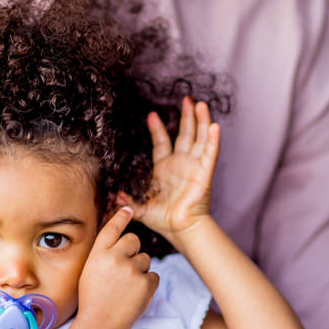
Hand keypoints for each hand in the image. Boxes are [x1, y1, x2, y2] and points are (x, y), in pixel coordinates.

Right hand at [78, 206, 158, 328]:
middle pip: (134, 240)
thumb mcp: (90, 272)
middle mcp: (114, 257)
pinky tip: (134, 295)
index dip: (120, 217)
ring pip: (145, 259)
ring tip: (126, 288)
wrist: (101, 324)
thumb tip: (121, 243)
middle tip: (125, 269)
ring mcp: (131, 269)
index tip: (128, 209)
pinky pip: (153, 275)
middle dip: (133, 250)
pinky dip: (147, 285)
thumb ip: (103, 256)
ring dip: (140, 270)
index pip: (111, 228)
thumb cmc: (93, 300)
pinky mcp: (146, 282)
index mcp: (97, 254)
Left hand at [134, 96, 220, 242]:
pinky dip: (213, 139)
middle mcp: (181, 163)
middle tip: (186, 98)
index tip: (152, 115)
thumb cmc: (163, 220)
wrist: (180, 229)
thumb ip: (127, 200)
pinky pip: (210, 153)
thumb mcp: (140, 207)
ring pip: (200, 138)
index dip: (157, 129)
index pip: (162, 142)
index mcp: (165, 168)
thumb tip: (113, 196)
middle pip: (185, 134)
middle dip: (186, 116)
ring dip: (201, 121)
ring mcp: (194, 166)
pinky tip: (215, 125)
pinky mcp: (205, 172)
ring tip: (200, 104)